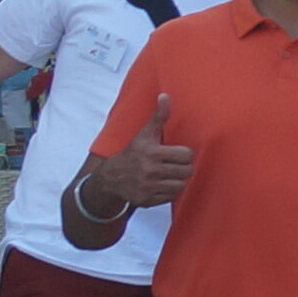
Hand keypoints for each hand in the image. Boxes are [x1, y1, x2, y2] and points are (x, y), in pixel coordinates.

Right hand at [85, 94, 193, 214]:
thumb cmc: (133, 152)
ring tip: (169, 175)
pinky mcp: (146, 200)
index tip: (176, 154)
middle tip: (174, 165)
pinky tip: (161, 185)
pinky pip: (171, 197)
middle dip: (182, 168)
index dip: (184, 154)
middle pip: (186, 171)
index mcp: (151, 152)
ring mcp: (148, 187)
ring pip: (180, 185)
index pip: (187, 155)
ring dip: (177, 180)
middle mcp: (149, 170)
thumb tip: (165, 96)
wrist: (110, 177)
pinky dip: (168, 192)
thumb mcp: (144, 134)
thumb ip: (158, 116)